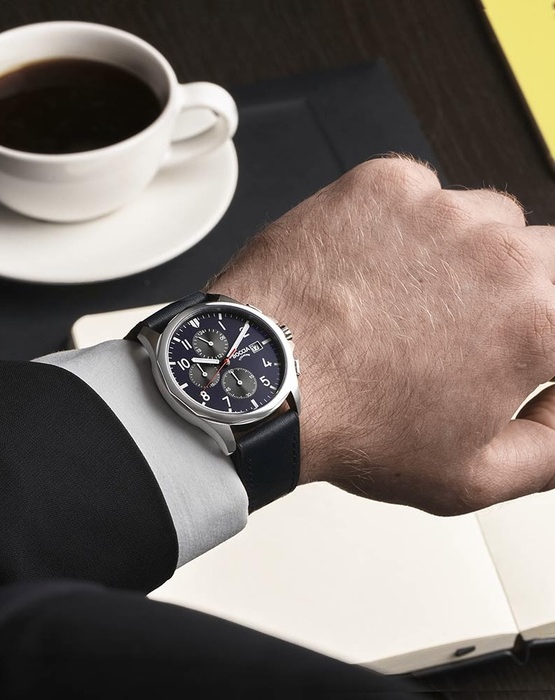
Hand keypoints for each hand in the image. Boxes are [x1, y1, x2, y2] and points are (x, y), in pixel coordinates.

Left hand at [207, 156, 554, 515]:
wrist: (259, 381)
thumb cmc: (350, 425)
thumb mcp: (469, 476)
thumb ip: (551, 452)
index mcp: (536, 321)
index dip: (544, 346)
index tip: (519, 358)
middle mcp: (495, 253)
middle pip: (541, 256)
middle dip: (515, 294)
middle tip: (461, 329)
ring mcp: (436, 210)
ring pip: (483, 218)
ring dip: (463, 254)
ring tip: (407, 301)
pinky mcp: (381, 187)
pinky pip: (419, 193)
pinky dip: (406, 224)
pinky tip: (372, 268)